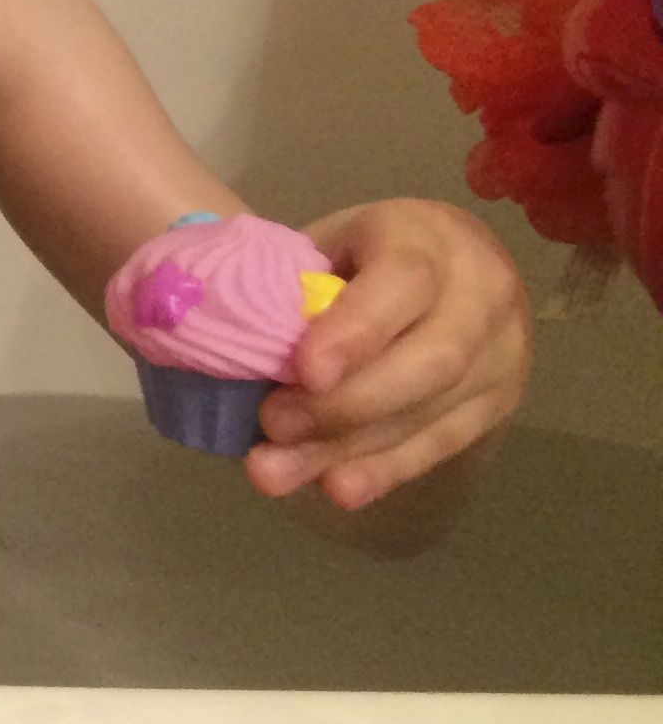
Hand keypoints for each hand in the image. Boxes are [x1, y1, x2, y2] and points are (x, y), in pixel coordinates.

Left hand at [248, 198, 530, 508]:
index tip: (304, 371)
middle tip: (273, 424)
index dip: (356, 330)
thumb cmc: (355, 257)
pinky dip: (385, 468)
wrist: (430, 263)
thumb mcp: (320, 251)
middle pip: (431, 359)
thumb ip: (285, 290)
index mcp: (427, 236)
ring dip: (351, 448)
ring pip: (434, 410)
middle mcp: (482, 291)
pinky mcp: (497, 402)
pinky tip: (338, 487)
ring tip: (275, 470)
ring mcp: (501, 351)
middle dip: (347, 403)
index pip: (404, 280)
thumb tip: (221, 348)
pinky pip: (444, 443)